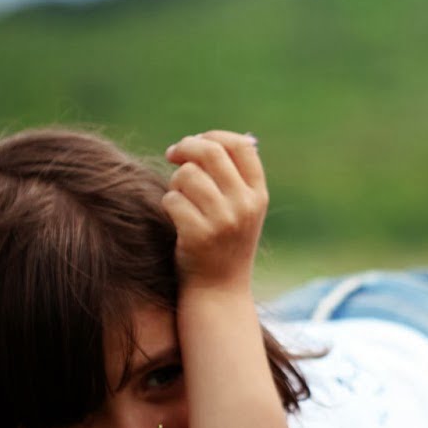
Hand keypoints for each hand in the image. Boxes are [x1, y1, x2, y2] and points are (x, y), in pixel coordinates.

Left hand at [163, 131, 266, 291]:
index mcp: (259, 195)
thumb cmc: (223, 243)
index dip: (214, 136)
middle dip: (186, 147)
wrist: (219, 290)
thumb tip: (202, 140)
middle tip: (172, 154)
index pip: (242, 146)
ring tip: (179, 198)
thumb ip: (230, 177)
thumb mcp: (241, 210)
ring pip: (187, 175)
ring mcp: (224, 221)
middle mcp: (246, 205)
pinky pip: (172, 200)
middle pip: (211, 152)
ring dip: (175, 182)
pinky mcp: (199, 235)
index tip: (196, 143)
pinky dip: (168, 205)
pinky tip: (175, 219)